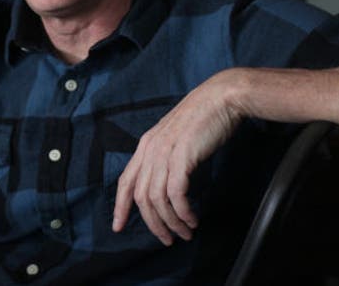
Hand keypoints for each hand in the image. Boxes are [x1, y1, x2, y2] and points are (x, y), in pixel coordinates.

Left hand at [112, 70, 242, 245]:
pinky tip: (192, 219)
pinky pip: (176, 194)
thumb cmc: (203, 119)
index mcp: (145, 145)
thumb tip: (167, 185)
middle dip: (152, 223)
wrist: (220, 98)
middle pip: (141, 196)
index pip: (125, 181)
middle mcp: (150, 150)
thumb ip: (166, 158)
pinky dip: (182, 211)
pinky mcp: (182, 157)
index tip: (118, 227)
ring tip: (185, 233)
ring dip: (171, 221)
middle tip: (167, 240)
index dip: (120, 206)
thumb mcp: (176, 139)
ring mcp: (164, 152)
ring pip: (157, 199)